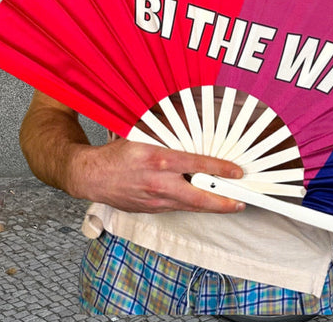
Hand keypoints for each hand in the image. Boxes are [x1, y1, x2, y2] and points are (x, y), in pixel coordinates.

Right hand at [66, 138, 245, 213]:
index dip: (219, 169)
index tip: (236, 172)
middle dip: (222, 202)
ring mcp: (154, 200)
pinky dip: (192, 206)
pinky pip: (176, 208)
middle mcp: (158, 183)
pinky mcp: (150, 210)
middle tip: (241, 202)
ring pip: (190, 207)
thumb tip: (189, 122)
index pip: (196, 164)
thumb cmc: (116, 153)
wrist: (91, 177)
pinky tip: (202, 202)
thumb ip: (166, 132)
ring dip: (211, 206)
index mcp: (157, 159)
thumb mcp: (141, 134)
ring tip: (230, 204)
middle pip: (197, 197)